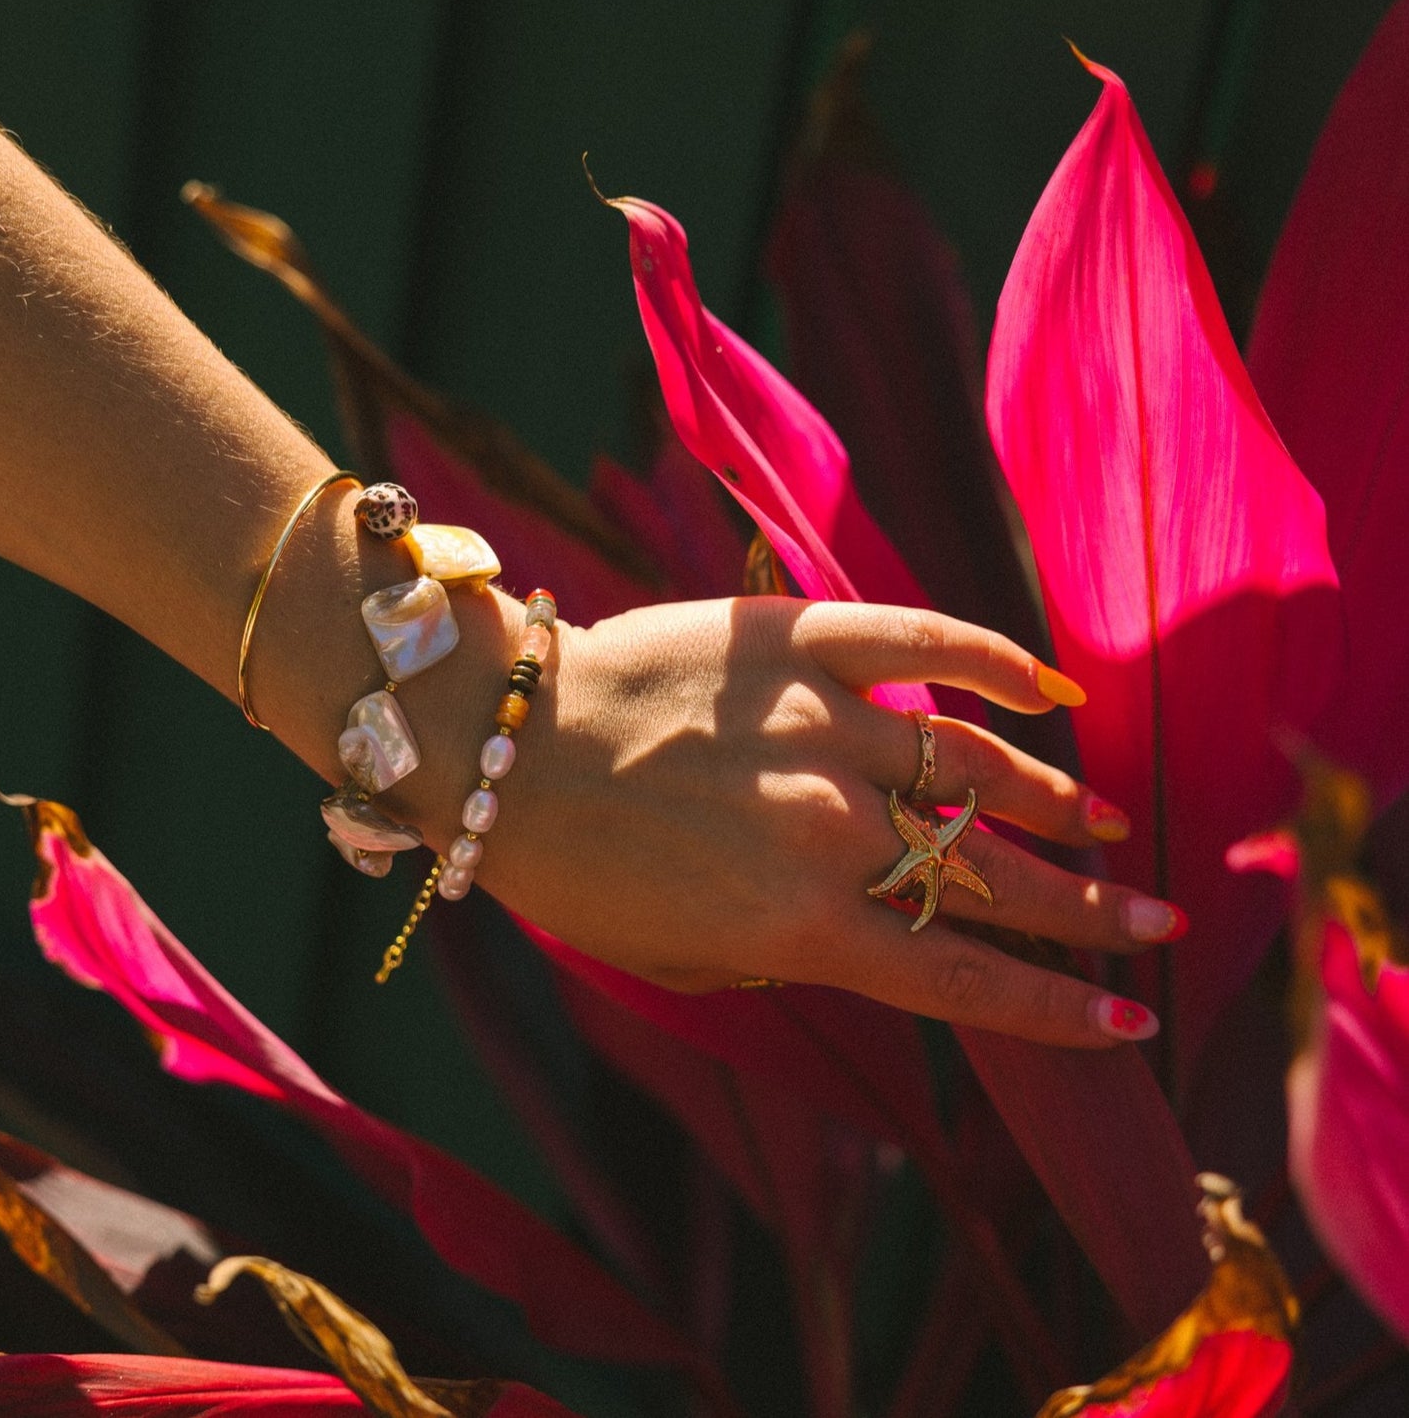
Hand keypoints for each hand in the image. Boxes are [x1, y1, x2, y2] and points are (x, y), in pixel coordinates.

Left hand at [462, 594, 1181, 1047]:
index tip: (1128, 1019)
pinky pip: (922, 641)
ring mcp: (821, 724)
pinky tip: (1052, 684)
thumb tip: (870, 934)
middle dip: (1086, 908)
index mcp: (798, 924)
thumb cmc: (576, 869)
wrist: (502, 745)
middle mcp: (829, 828)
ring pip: (977, 766)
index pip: (960, 976)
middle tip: (1157, 919)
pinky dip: (995, 660)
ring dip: (1055, 800)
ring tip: (1111, 822)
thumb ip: (787, 958)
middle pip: (991, 875)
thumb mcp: (679, 960)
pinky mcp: (799, 640)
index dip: (1052, 1008)